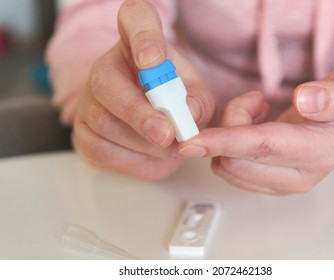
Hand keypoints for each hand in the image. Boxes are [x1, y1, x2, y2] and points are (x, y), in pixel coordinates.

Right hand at [73, 0, 213, 178]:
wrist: (153, 125)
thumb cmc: (174, 101)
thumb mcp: (194, 94)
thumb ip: (198, 100)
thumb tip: (190, 111)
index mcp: (137, 44)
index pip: (135, 20)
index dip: (143, 37)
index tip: (153, 58)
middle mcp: (105, 66)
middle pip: (106, 81)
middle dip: (139, 113)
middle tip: (167, 134)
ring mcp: (88, 100)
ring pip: (106, 123)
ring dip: (144, 143)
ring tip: (170, 147)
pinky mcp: (82, 132)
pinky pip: (102, 150)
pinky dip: (133, 160)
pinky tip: (151, 155)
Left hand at [177, 66, 333, 194]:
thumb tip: (306, 100)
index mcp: (316, 153)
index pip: (261, 147)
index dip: (224, 141)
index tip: (190, 142)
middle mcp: (295, 178)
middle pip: (233, 158)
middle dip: (230, 123)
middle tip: (255, 101)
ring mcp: (277, 185)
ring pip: (225, 165)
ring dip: (228, 134)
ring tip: (257, 114)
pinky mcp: (264, 184)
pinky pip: (227, 168)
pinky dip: (228, 145)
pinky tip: (252, 128)